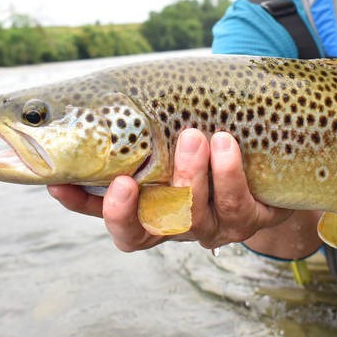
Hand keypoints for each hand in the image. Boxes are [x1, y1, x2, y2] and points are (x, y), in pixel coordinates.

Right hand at [48, 128, 294, 250]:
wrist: (276, 141)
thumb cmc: (208, 124)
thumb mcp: (168, 122)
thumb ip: (133, 121)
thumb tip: (80, 102)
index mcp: (148, 205)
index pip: (103, 213)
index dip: (81, 207)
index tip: (60, 184)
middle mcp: (175, 223)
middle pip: (141, 234)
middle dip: (127, 211)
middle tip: (125, 179)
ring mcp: (212, 225)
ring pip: (191, 217)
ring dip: (189, 177)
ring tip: (195, 136)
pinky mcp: (249, 218)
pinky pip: (236, 205)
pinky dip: (228, 174)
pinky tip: (225, 144)